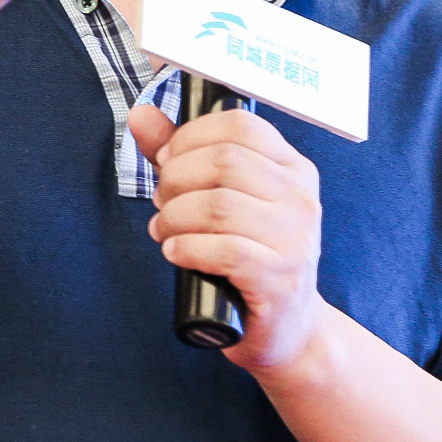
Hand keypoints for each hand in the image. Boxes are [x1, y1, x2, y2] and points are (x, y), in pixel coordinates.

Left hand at [128, 100, 326, 371]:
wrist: (287, 328)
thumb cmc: (248, 257)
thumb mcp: (220, 200)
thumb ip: (181, 155)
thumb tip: (140, 113)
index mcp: (292, 168)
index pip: (240, 125)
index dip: (191, 137)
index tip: (169, 161)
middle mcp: (300, 198)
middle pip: (224, 161)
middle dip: (176, 180)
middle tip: (162, 204)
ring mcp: (295, 239)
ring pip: (219, 205)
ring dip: (174, 218)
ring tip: (165, 232)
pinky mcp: (279, 279)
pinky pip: (224, 250)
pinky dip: (187, 248)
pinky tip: (176, 253)